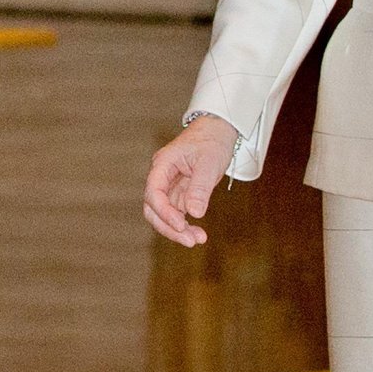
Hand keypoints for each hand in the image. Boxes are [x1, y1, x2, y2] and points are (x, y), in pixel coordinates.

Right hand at [143, 115, 238, 246]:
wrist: (219, 131)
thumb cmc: (212, 140)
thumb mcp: (209, 163)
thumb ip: (200, 187)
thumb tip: (194, 213)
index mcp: (163, 164)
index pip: (153, 193)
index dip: (164, 212)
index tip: (181, 224)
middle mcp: (162, 177)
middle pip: (153, 208)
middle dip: (169, 227)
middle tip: (190, 241)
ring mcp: (170, 186)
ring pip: (165, 214)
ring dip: (178, 230)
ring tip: (198, 239)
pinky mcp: (180, 193)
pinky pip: (177, 213)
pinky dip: (186, 225)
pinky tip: (198, 234)